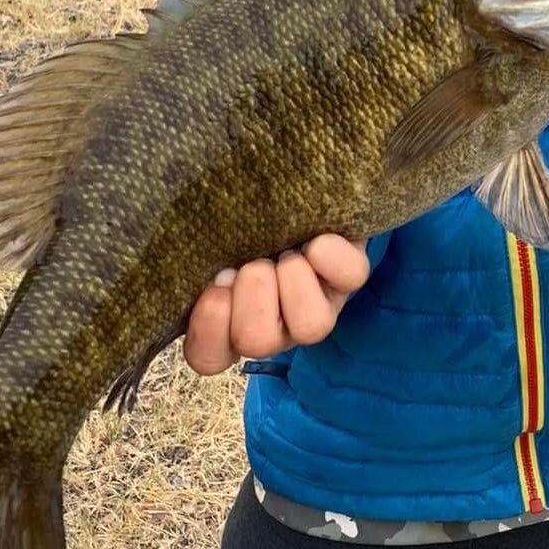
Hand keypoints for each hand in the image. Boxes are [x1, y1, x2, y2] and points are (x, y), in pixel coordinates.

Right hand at [183, 235, 370, 374]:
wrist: (299, 192)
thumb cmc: (242, 217)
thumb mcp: (212, 236)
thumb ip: (198, 251)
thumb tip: (199, 262)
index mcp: (231, 319)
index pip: (208, 356)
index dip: (209, 327)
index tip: (214, 287)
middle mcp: (277, 324)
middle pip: (257, 341)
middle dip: (251, 294)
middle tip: (252, 262)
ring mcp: (318, 303)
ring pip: (311, 325)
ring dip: (291, 280)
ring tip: (286, 252)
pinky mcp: (351, 274)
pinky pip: (351, 277)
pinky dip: (331, 256)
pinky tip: (316, 241)